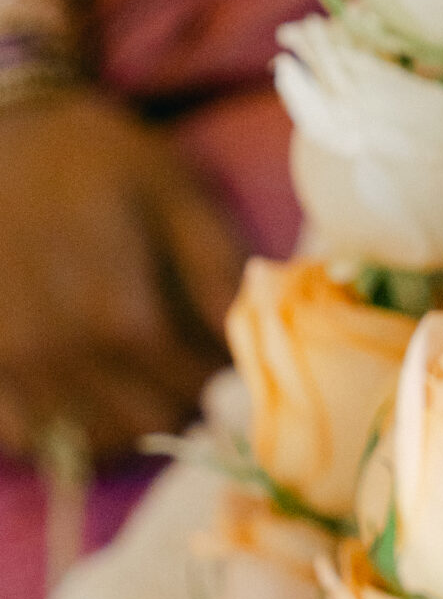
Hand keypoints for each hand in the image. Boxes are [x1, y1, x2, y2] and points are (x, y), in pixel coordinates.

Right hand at [0, 87, 246, 460]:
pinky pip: (29, 436)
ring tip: (141, 366)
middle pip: (150, 421)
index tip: (233, 348)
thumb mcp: (176, 194)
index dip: (228, 375)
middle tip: (190, 358)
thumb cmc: (96, 161)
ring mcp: (11, 366)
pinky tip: (85, 380)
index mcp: (117, 313)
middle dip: (184, 397)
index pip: (197, 386)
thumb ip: (219, 270)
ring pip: (94, 438)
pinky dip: (67, 421)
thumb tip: (262, 333)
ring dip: (130, 413)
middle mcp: (59, 353)